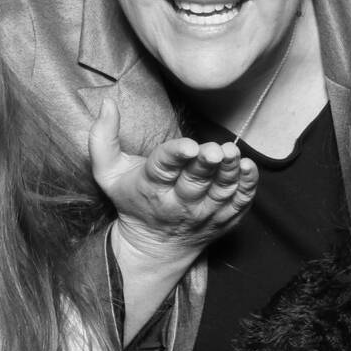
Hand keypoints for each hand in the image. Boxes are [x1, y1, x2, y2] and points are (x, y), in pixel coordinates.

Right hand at [88, 96, 259, 264]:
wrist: (155, 246)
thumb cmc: (133, 200)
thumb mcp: (107, 173)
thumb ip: (103, 137)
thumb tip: (108, 103)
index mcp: (151, 187)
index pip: (163, 169)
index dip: (176, 156)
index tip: (188, 146)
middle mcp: (178, 203)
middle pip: (195, 182)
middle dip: (205, 165)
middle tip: (213, 150)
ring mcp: (204, 213)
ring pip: (220, 192)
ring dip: (228, 172)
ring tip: (232, 153)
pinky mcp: (223, 219)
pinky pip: (239, 204)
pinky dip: (246, 187)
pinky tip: (248, 167)